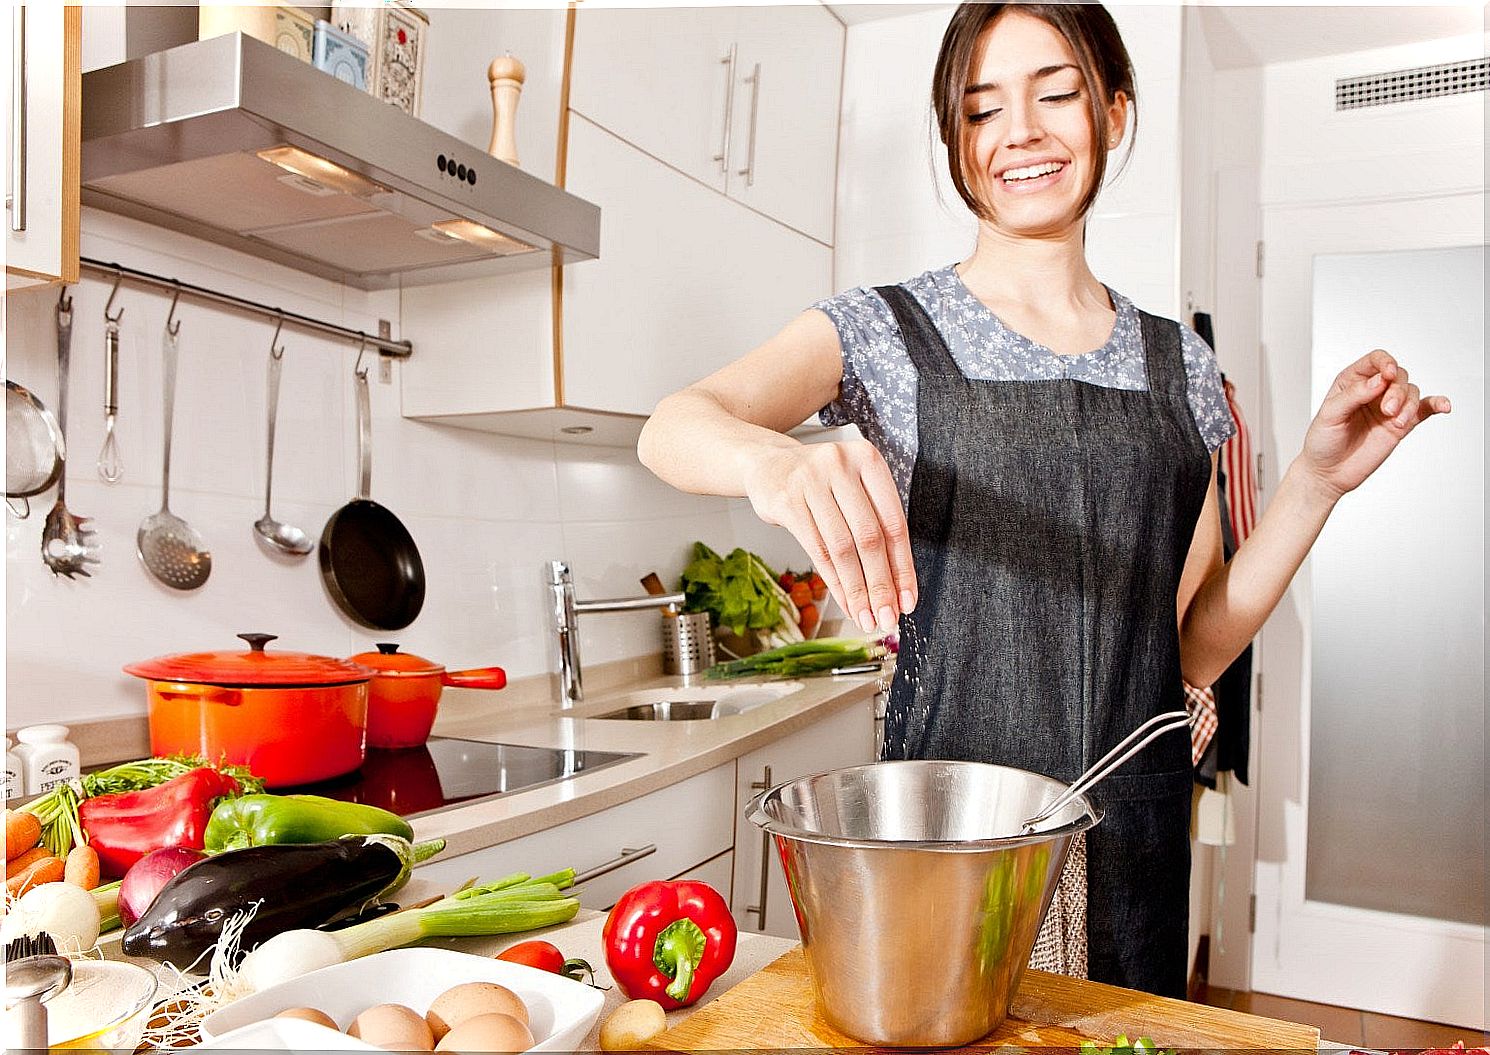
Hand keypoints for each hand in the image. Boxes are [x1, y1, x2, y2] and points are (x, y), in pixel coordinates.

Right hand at [741, 440, 915, 633]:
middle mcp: (841, 466)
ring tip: (865, 616)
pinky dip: (834, 582)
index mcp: (868, 459)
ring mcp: (811, 482)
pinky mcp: (787, 501)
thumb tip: (896, 587)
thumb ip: (875, 525)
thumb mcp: (853, 489)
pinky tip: (844, 601)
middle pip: (869, 538)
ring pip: (842, 549)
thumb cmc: (821, 483)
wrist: (769, 465)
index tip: (907, 600)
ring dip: (857, 590)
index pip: (894, 523)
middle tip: (888, 617)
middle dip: (881, 585)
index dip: (903, 567)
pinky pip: (816, 550)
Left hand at [1300, 349, 1450, 499]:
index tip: (1388, 375)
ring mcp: (1389, 407)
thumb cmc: (1322, 441)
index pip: (1375, 361)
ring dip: (1409, 404)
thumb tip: (1380, 380)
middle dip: (1397, 391)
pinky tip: (1444, 406)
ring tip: (1397, 421)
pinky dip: (1436, 405)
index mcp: (1352, 381)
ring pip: (1411, 392)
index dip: (1385, 362)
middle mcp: (1373, 391)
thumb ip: (1353, 395)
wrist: (1328, 473)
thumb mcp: (1330, 415)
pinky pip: (1424, 410)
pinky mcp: (1401, 425)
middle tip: (1387, 411)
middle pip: (1398, 376)